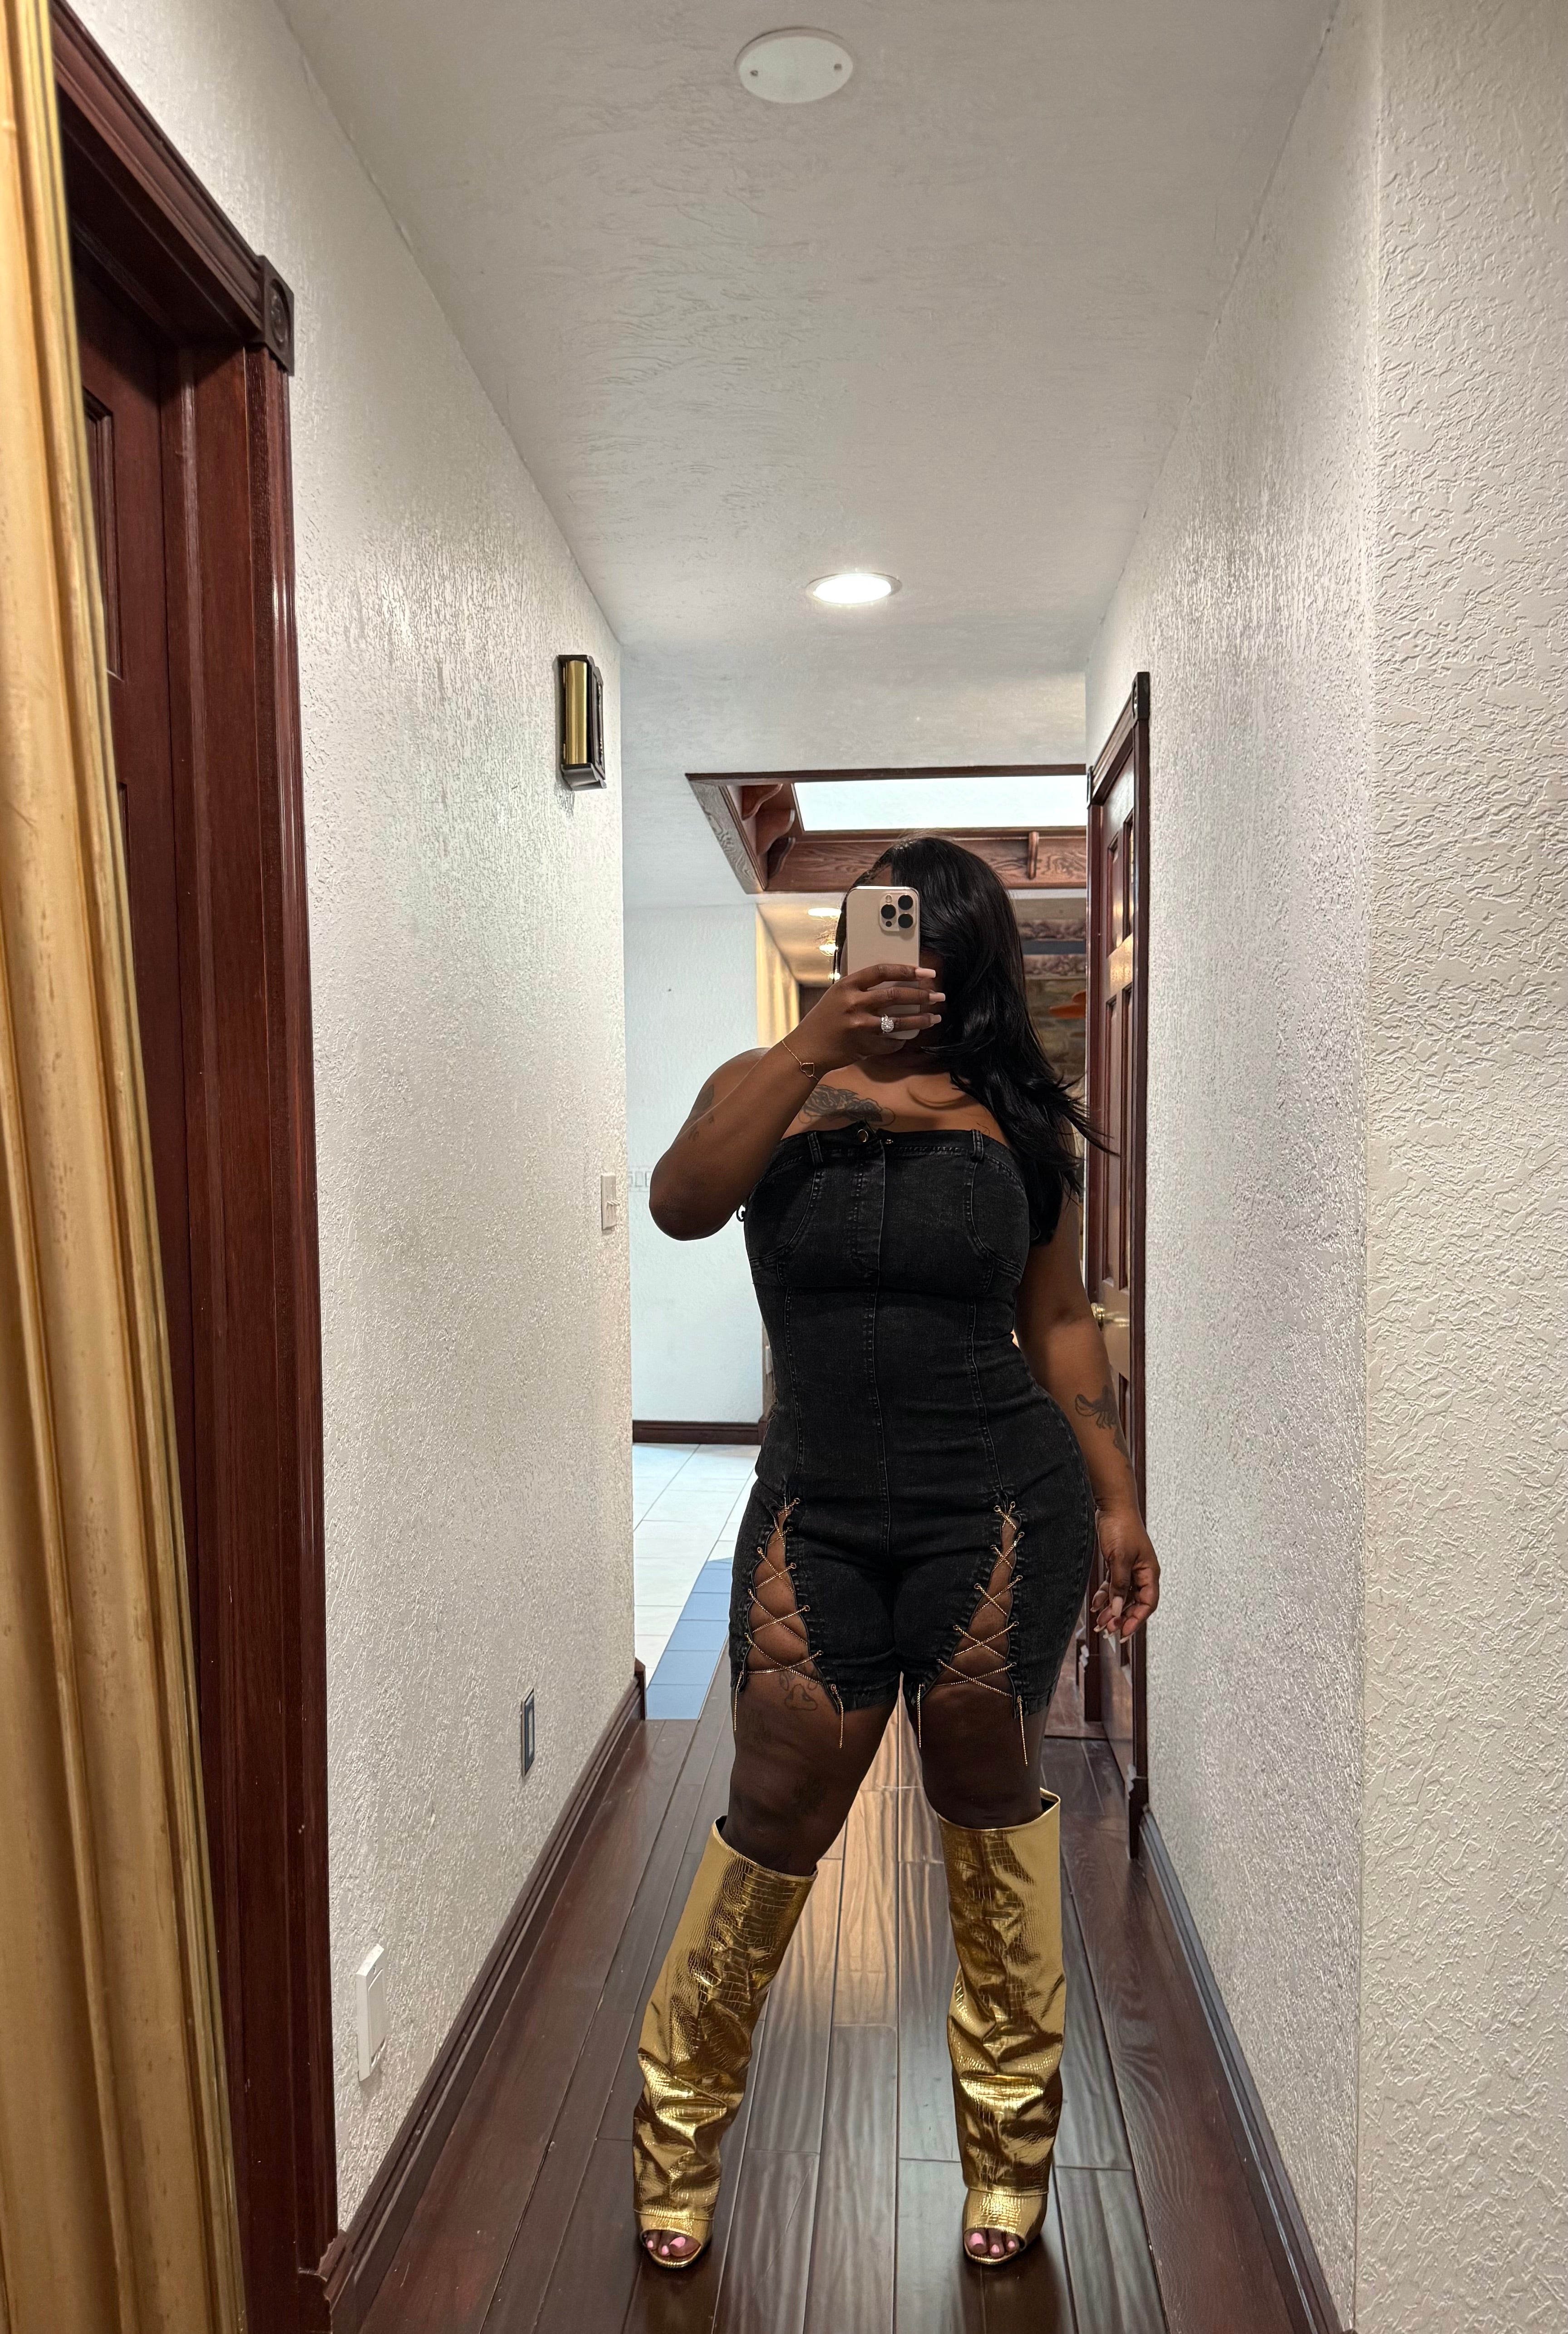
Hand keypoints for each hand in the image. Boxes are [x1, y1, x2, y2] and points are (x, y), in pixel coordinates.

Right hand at [795, 962, 943, 1070]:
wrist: (807, 1049)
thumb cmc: (822, 1021)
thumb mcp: (836, 996)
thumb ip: (860, 989)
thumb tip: (893, 982)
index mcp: (847, 986)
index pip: (882, 971)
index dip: (907, 970)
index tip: (926, 973)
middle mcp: (854, 1004)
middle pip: (896, 995)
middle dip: (922, 996)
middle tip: (939, 996)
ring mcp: (860, 1026)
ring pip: (899, 1022)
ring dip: (921, 1020)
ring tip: (935, 1018)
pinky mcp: (864, 1046)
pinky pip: (891, 1043)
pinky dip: (901, 1042)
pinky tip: (908, 1038)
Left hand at [1090, 1507, 1158, 1640]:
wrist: (1112, 1506)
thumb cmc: (1121, 1528)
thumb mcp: (1120, 1559)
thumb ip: (1119, 1586)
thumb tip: (1117, 1611)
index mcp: (1149, 1572)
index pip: (1147, 1603)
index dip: (1136, 1620)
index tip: (1123, 1632)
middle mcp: (1142, 1573)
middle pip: (1134, 1603)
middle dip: (1121, 1618)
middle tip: (1107, 1631)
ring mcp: (1130, 1569)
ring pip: (1122, 1596)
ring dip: (1111, 1609)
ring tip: (1099, 1622)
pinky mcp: (1118, 1564)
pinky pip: (1113, 1586)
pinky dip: (1105, 1596)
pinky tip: (1095, 1604)